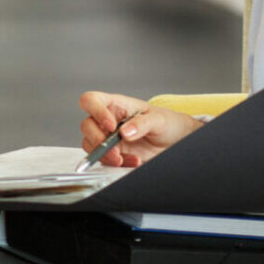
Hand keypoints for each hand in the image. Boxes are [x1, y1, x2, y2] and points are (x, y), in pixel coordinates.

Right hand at [77, 91, 203, 167]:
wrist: (176, 141)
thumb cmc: (167, 122)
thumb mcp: (158, 119)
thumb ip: (141, 123)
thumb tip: (125, 132)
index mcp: (117, 105)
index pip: (92, 100)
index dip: (95, 111)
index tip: (111, 126)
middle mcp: (108, 120)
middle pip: (87, 125)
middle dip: (98, 140)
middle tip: (114, 150)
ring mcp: (109, 138)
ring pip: (90, 145)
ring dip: (105, 155)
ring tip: (124, 159)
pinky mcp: (113, 153)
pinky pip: (104, 159)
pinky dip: (115, 163)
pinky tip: (133, 161)